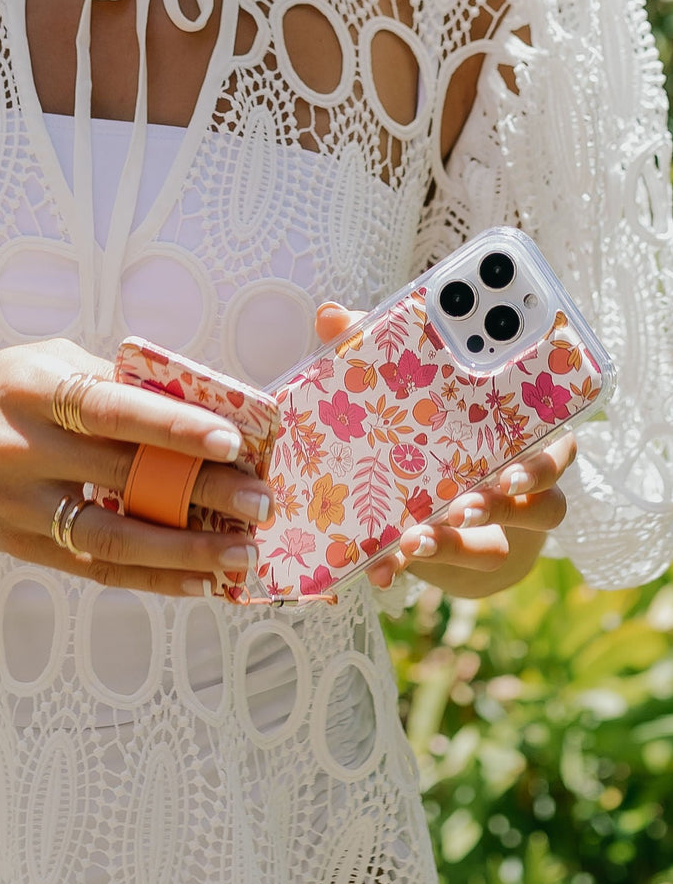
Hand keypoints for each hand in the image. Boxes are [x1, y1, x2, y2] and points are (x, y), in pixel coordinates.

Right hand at [0, 339, 272, 596]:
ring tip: (241, 553)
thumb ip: (112, 382)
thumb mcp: (46, 364)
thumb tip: (199, 404)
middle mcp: (24, 451)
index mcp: (35, 391)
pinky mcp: (24, 548)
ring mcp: (21, 507)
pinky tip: (202, 580)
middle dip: (200, 491)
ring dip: (185, 550)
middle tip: (260, 502)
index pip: (111, 409)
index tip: (230, 440)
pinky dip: (154, 578)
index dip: (171, 427)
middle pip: (124, 476)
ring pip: (113, 538)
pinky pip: (97, 569)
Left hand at [315, 302, 575, 597]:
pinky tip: (381, 569)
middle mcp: (527, 479)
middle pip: (543, 491)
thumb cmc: (436, 426)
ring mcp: (504, 525)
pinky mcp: (468, 557)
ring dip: (458, 541)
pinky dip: (411, 567)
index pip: (552, 432)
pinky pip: (450, 568)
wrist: (442, 495)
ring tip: (417, 539)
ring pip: (501, 541)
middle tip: (470, 500)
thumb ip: (375, 346)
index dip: (541, 452)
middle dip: (508, 497)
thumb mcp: (408, 386)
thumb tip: (331, 314)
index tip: (513, 465)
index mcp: (524, 427)